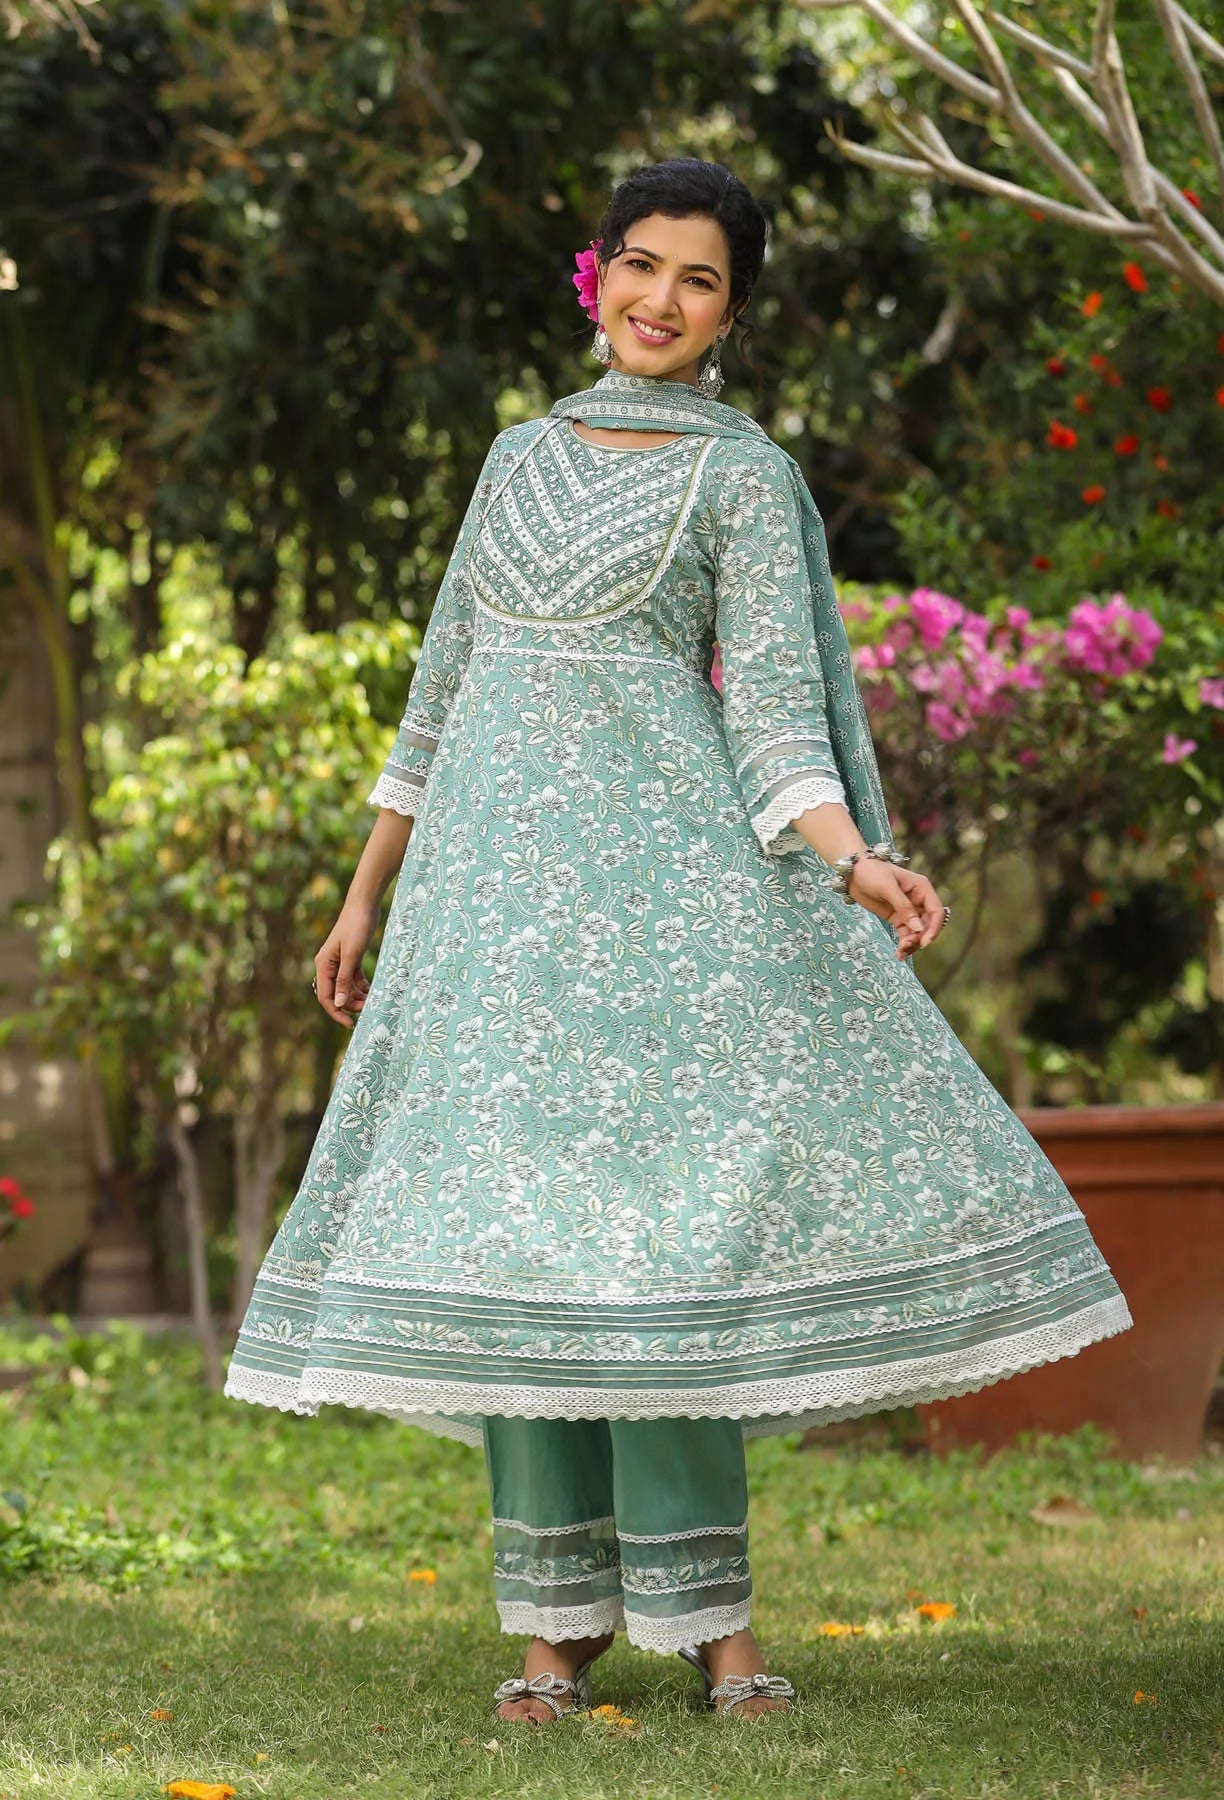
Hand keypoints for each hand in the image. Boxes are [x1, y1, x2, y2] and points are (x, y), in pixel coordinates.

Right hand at [314, 899, 378, 1028]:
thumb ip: (344, 980)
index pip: (326, 997)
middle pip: (336, 994)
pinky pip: (353, 978)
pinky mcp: (351, 957)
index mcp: (323, 965)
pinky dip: (361, 986)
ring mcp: (339, 961)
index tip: (350, 1024)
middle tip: (367, 1009)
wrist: (364, 904)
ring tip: (372, 1000)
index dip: (336, 1012)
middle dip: (350, 1004)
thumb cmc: (357, 927)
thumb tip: (339, 1004)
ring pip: (346, 987)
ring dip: (357, 996)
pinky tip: (372, 990)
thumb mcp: (352, 955)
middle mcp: (328, 965)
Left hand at [844, 857, 945, 959]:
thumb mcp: (887, 887)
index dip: (934, 928)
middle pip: (928, 924)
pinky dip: (904, 944)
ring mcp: (909, 910)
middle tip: (906, 946)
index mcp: (922, 888)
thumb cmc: (871, 872)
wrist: (853, 873)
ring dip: (912, 944)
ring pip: (918, 932)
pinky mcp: (898, 918)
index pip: (936, 911)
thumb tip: (918, 928)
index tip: (924, 942)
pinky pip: (906, 934)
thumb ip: (903, 907)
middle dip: (920, 938)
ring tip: (900, 953)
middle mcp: (919, 900)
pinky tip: (899, 954)